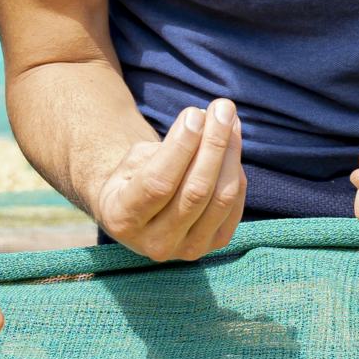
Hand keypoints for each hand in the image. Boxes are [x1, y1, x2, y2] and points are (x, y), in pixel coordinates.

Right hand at [96, 101, 245, 261]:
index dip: (181, 146)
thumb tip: (205, 119)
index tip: (194, 113)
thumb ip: (165, 147)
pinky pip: (234, 207)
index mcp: (122, 219)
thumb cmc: (133, 177)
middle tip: (222, 107)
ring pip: (221, 198)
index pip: (158, 183)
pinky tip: (232, 145)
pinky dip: (236, 173)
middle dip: (213, 143)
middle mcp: (155, 243)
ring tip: (230, 119)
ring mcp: (186, 250)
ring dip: (231, 153)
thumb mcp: (133, 160)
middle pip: (195, 191)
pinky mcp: (212, 246)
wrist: (139, 214)